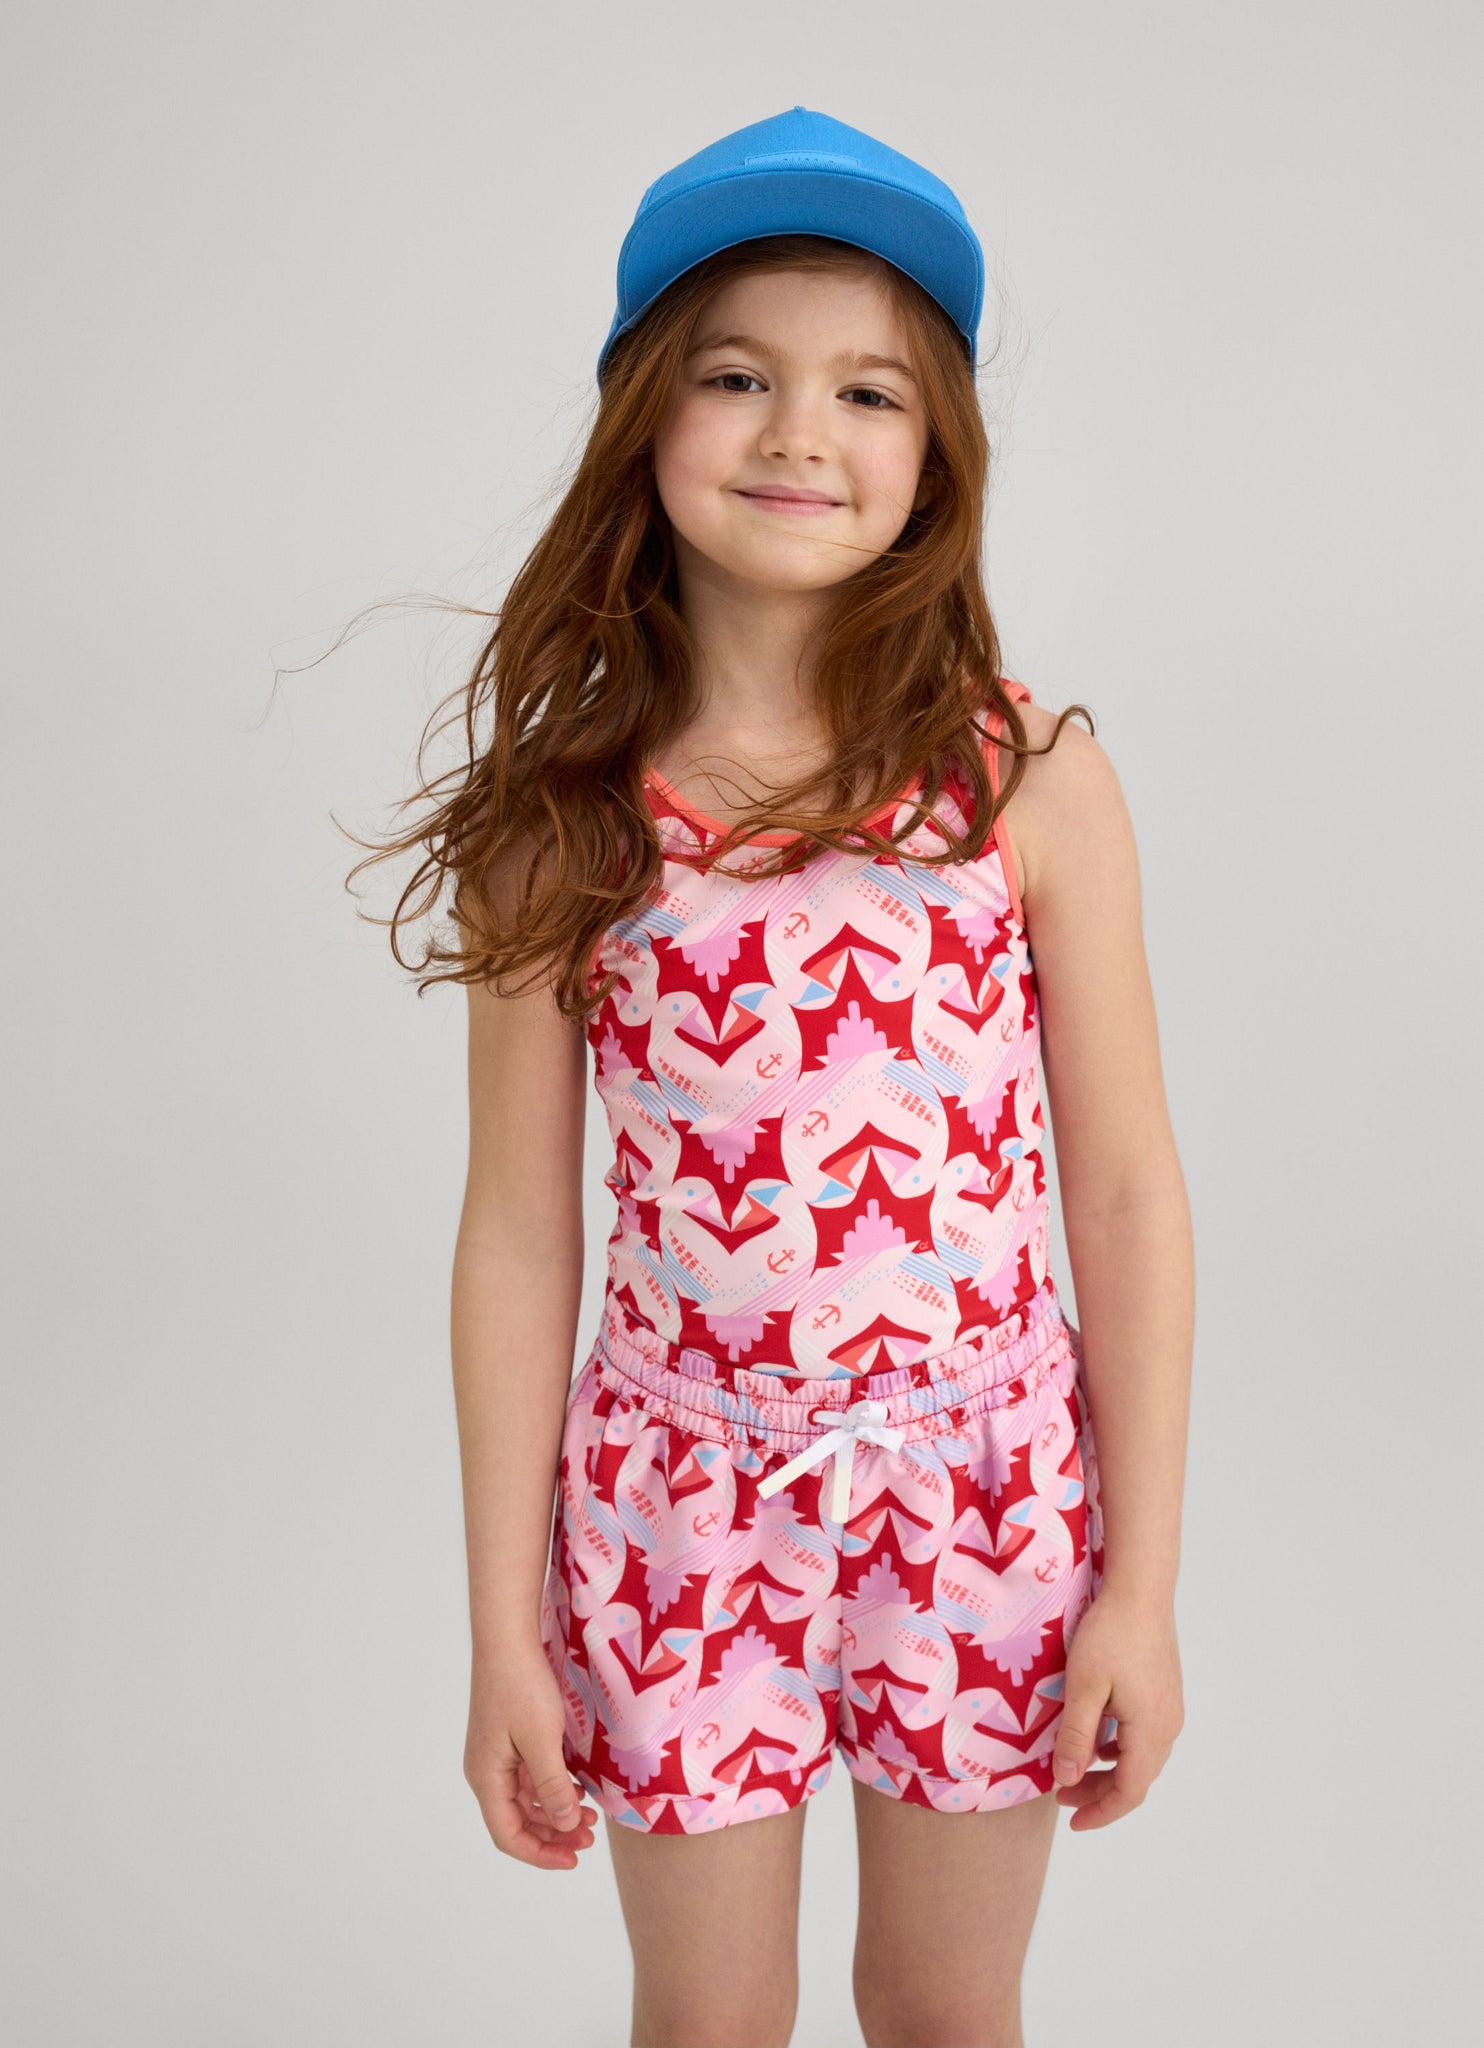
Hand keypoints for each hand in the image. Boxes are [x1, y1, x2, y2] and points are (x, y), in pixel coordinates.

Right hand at [464, 1643, 599, 1868]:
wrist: (507, 1637)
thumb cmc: (521, 1685)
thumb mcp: (542, 1739)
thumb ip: (553, 1786)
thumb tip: (566, 1825)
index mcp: (487, 1777)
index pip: (508, 1835)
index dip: (540, 1854)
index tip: (574, 1859)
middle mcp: (487, 1771)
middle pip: (517, 1821)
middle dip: (553, 1834)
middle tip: (590, 1837)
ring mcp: (496, 1754)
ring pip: (525, 1800)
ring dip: (555, 1812)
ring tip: (590, 1816)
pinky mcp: (508, 1739)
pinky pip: (529, 1777)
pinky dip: (552, 1788)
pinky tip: (577, 1786)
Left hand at [1051, 1588, 1183, 1830]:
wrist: (1141, 1590)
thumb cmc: (1110, 1634)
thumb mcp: (1083, 1687)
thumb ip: (1076, 1737)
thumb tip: (1067, 1781)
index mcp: (1150, 1731)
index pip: (1129, 1792)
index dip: (1101, 1811)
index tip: (1072, 1821)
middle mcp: (1168, 1726)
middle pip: (1137, 1778)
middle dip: (1099, 1793)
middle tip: (1061, 1794)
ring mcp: (1170, 1709)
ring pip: (1141, 1758)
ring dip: (1109, 1770)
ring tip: (1073, 1769)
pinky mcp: (1165, 1693)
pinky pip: (1144, 1736)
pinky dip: (1119, 1748)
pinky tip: (1096, 1738)